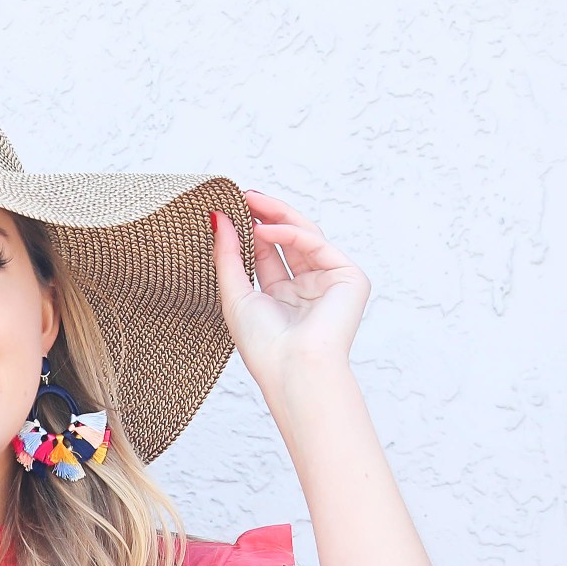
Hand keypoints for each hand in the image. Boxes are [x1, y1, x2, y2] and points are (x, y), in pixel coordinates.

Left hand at [212, 191, 369, 408]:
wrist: (294, 368)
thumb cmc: (264, 346)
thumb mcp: (235, 294)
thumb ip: (227, 255)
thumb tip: (217, 217)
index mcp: (283, 299)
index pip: (268, 255)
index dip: (252, 231)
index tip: (233, 209)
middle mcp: (307, 290)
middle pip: (289, 241)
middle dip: (267, 216)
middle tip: (245, 197)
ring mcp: (330, 283)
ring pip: (305, 236)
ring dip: (278, 216)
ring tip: (252, 200)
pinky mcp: (349, 279)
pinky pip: (317, 245)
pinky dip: (291, 233)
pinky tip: (265, 228)